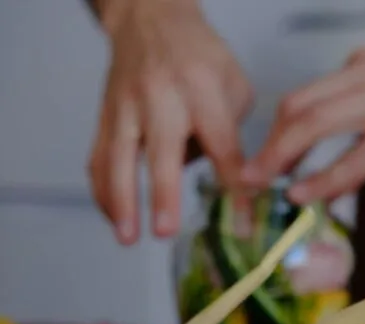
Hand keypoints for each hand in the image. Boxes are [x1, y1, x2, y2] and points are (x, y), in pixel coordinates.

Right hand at [88, 0, 253, 243]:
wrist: (149, 18)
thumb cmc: (201, 58)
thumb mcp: (235, 86)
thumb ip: (233, 134)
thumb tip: (228, 184)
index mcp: (203, 91)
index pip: (223, 147)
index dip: (233, 187)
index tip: (241, 224)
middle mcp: (161, 98)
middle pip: (162, 152)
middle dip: (162, 194)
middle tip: (164, 231)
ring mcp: (127, 107)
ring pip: (119, 158)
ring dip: (121, 201)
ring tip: (128, 237)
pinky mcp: (106, 115)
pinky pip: (99, 156)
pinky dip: (103, 190)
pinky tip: (113, 217)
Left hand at [246, 46, 364, 203]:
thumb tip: (339, 157)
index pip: (305, 97)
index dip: (277, 133)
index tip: (265, 162)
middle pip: (298, 107)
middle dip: (268, 146)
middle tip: (248, 179)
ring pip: (317, 125)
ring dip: (283, 159)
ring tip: (264, 188)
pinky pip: (357, 155)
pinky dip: (327, 178)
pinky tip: (308, 195)